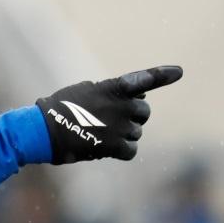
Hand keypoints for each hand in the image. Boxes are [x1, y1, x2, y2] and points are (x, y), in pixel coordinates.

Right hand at [35, 65, 181, 163]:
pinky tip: (104, 147)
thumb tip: (136, 95)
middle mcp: (122, 106)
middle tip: (110, 119)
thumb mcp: (85, 91)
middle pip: (144, 111)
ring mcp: (121, 127)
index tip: (179, 71)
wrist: (44, 131)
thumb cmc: (60, 108)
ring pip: (136, 132)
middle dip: (132, 115)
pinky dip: (121, 150)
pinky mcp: (117, 146)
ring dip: (122, 134)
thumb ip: (112, 91)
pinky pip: (131, 149)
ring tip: (98, 133)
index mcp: (113, 88)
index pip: (143, 79)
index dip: (162, 75)